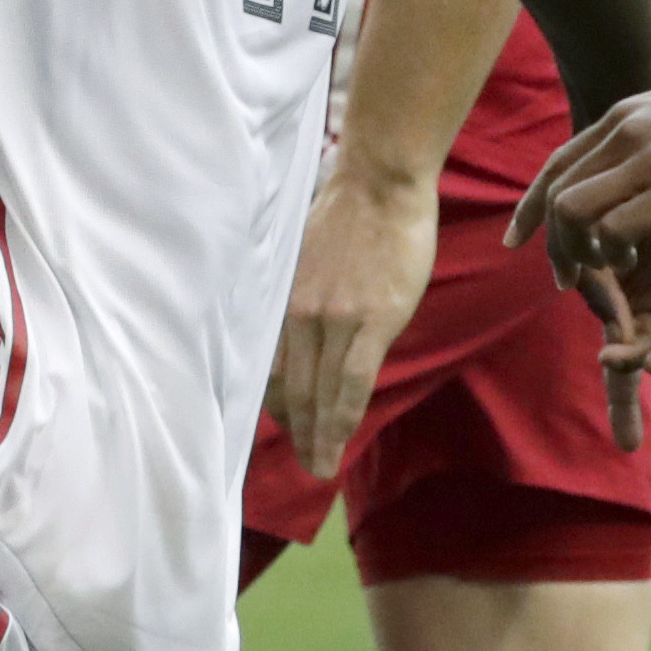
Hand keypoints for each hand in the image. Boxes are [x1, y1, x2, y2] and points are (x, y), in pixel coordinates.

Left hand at [269, 157, 441, 481]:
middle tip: (302, 462)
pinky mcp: (369, 322)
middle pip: (289, 388)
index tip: (283, 429)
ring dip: (315, 437)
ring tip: (319, 467)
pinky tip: (335, 447)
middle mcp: (299, 316)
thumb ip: (306, 300)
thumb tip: (311, 333)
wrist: (379, 183)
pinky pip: (350, 384)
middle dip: (294, 431)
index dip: (275, 404)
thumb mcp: (309, 260)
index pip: (270, 367)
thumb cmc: (349, 214)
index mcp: (284, 301)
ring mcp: (332, 320)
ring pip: (316, 394)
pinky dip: (340, 422)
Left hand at [509, 67, 650, 311]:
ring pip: (574, 212)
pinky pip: (612, 230)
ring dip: (576, 249)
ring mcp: (645, 162)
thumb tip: (638, 137)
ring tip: (599, 271)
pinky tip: (630, 262)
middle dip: (550, 240)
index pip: (559, 162)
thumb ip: (650, 124)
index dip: (533, 203)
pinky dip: (610, 253)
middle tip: (562, 275)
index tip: (518, 236)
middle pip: (558, 192)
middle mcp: (625, 134)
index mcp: (626, 114)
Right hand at [562, 215, 650, 452]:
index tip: (628, 445)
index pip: (622, 365)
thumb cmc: (597, 206)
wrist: (631, 160)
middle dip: (635, 365)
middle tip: (622, 363)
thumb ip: (596, 287)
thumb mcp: (585, 250)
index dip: (624, 405)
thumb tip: (610, 328)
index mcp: (624, 313)